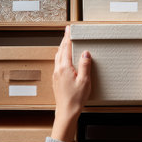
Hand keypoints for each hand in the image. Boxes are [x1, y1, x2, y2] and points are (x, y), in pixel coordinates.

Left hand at [51, 25, 91, 141]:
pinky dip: (61, 56)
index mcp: (65, 68)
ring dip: (62, 48)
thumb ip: (85, 65)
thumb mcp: (85, 81)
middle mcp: (58, 69)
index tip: (69, 29)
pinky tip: (64, 59)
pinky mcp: (56, 80)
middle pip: (60, 50)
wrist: (66, 111)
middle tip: (68, 32)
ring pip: (58, 57)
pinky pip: (58, 63)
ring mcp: (56, 75)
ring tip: (66, 43)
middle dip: (64, 40)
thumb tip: (85, 53)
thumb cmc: (76, 99)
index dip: (68, 37)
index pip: (66, 48)